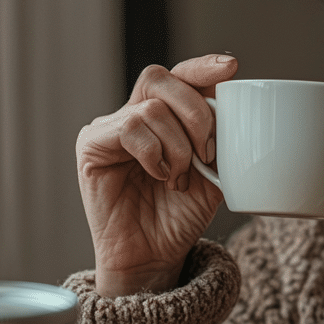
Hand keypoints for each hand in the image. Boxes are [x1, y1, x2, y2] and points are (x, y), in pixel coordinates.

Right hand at [76, 55, 236, 296]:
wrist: (153, 256)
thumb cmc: (179, 216)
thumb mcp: (213, 172)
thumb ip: (218, 136)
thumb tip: (231, 104)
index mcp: (165, 115)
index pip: (181, 76)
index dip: (203, 67)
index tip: (231, 68)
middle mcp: (134, 114)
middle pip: (162, 79)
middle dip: (195, 112)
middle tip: (207, 152)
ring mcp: (111, 128)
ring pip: (151, 107)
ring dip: (177, 146)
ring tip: (180, 179)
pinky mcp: (92, 145)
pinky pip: (129, 127)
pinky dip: (154, 152)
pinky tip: (160, 175)